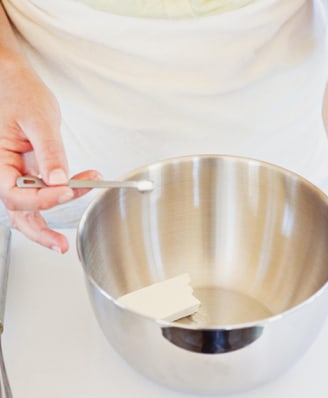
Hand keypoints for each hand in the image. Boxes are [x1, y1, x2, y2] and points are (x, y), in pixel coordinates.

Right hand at [0, 55, 97, 252]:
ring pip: (26, 208)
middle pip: (17, 210)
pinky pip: (38, 192)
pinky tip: (76, 192)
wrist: (13, 80)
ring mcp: (14, 172)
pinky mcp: (27, 170)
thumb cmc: (18, 92)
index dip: (42, 198)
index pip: (15, 192)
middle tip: (60, 245)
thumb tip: (59, 179)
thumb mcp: (39, 119)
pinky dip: (56, 198)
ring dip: (47, 221)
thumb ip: (49, 151)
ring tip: (65, 238)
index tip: (68, 191)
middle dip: (39, 230)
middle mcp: (1, 170)